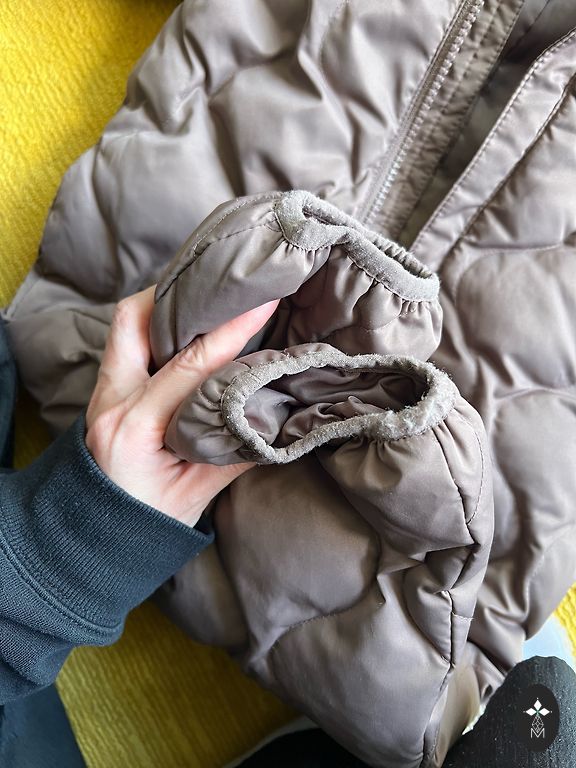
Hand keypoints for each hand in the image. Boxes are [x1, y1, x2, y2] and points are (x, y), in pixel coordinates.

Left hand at [85, 286, 277, 526]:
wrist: (97, 538)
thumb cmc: (148, 520)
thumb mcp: (198, 493)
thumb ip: (235, 448)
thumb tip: (278, 412)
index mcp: (133, 429)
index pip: (189, 367)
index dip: (230, 332)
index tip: (261, 303)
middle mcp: (109, 401)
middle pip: (134, 321)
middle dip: (178, 295)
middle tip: (222, 286)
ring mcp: (101, 393)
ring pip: (125, 326)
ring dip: (164, 308)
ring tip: (206, 303)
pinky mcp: (104, 392)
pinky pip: (127, 343)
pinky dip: (156, 328)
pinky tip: (187, 331)